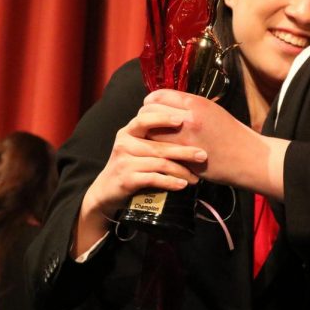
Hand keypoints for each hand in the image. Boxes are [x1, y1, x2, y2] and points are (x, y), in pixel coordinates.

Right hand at [71, 109, 206, 256]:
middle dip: (184, 151)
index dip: (163, 118)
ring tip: (196, 177)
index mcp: (128, 131)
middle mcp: (124, 143)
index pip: (144, 119)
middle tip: (203, 155)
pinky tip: (182, 184)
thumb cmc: (129, 166)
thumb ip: (153, 137)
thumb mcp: (136, 146)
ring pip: (159, 163)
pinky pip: (153, 178)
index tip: (182, 119)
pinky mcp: (126, 179)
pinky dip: (170, 182)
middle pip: (159, 146)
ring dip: (181, 170)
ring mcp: (124, 161)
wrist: (106, 191)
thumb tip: (186, 128)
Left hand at [140, 90, 288, 197]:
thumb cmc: (233, 133)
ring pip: (149, 133)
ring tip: (151, 140)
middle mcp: (187, 118)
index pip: (157, 96)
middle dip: (144, 120)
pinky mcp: (184, 158)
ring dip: (147, 137)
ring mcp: (184, 139)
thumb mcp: (212, 111)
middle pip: (148, 113)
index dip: (150, 104)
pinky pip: (159, 151)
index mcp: (195, 103)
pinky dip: (156, 151)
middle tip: (148, 127)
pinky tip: (160, 153)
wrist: (249, 157)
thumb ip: (188, 107)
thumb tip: (167, 105)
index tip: (151, 110)